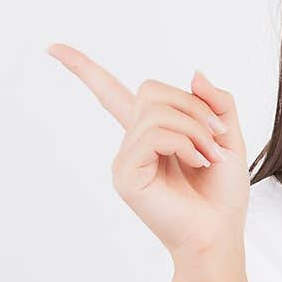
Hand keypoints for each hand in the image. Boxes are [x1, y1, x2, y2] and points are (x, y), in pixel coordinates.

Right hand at [45, 44, 249, 260]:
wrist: (220, 234)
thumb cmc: (222, 194)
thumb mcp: (228, 136)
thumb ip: (216, 102)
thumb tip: (194, 74)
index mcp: (151, 133)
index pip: (111, 94)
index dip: (83, 68)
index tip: (53, 48)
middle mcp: (132, 143)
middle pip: (150, 90)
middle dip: (192, 107)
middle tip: (217, 136)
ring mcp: (126, 159)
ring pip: (155, 111)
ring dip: (194, 128)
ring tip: (209, 156)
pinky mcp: (126, 175)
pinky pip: (153, 135)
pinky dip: (184, 142)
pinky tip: (197, 162)